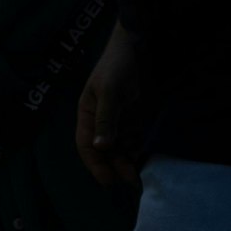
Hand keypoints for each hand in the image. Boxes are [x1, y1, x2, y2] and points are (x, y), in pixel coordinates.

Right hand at [76, 23, 140, 185]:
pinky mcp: (134, 118)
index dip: (95, 164)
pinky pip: (133, 140)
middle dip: (114, 166)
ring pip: (119, 148)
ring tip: (139, 173)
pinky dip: (137, 150)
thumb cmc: (117, 67)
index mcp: (87, 114)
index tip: (108, 181)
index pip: (86, 145)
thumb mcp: (109, 92)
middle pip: (104, 150)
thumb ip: (106, 120)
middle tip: (130, 179)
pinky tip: (144, 157)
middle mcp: (100, 121)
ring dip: (126, 161)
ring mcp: (118, 120)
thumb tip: (101, 147)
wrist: (136, 49)